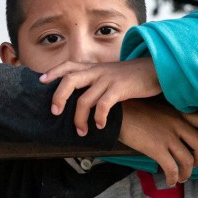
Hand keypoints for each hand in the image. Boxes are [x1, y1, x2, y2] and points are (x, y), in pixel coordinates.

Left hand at [39, 59, 161, 134]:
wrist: (155, 68)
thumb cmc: (131, 76)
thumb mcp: (110, 74)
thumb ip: (96, 81)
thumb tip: (82, 97)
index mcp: (94, 67)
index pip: (69, 65)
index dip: (53, 72)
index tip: (42, 81)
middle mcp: (97, 71)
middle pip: (69, 79)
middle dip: (59, 96)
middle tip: (56, 112)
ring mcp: (108, 79)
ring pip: (84, 99)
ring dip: (80, 119)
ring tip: (81, 132)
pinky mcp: (120, 88)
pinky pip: (103, 104)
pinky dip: (99, 118)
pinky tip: (101, 126)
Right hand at [117, 98, 197, 185]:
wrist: (117, 112)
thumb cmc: (132, 109)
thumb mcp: (156, 108)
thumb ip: (168, 118)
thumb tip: (173, 133)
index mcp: (178, 112)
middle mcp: (177, 124)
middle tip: (193, 164)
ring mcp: (168, 136)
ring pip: (189, 160)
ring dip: (187, 173)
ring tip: (181, 178)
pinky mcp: (156, 148)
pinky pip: (172, 168)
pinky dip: (173, 178)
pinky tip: (169, 181)